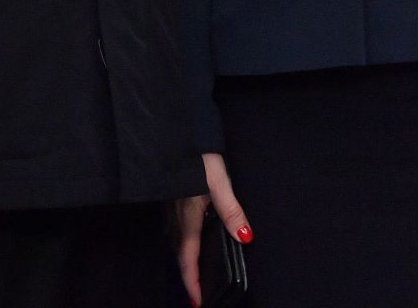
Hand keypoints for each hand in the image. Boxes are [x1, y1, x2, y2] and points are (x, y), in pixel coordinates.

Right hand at [173, 152, 251, 307]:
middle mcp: (176, 214)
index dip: (193, 281)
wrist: (180, 126)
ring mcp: (172, 205)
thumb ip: (231, 210)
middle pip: (180, 252)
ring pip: (177, 240)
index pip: (188, 258)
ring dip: (186, 259)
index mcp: (188, 215)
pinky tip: (192, 238)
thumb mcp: (219, 182)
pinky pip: (177, 228)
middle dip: (188, 275)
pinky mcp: (172, 195)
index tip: (198, 301)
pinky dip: (184, 242)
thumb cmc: (200, 154)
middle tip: (198, 292)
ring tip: (196, 272)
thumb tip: (245, 237)